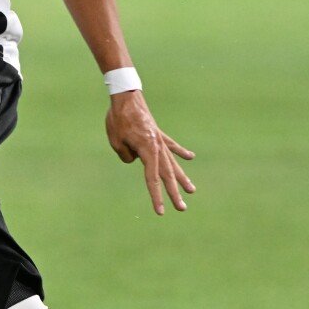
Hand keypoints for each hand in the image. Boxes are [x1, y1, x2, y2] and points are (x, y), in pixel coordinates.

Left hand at [105, 91, 195, 214]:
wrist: (125, 96)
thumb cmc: (118, 119)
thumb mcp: (117, 142)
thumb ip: (127, 156)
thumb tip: (136, 160)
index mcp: (147, 150)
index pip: (152, 179)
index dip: (155, 196)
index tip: (160, 212)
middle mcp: (158, 147)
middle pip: (167, 174)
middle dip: (174, 193)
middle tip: (182, 208)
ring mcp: (160, 140)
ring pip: (173, 163)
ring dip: (182, 177)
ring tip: (192, 190)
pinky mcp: (158, 133)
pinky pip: (171, 145)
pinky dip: (180, 152)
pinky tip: (191, 158)